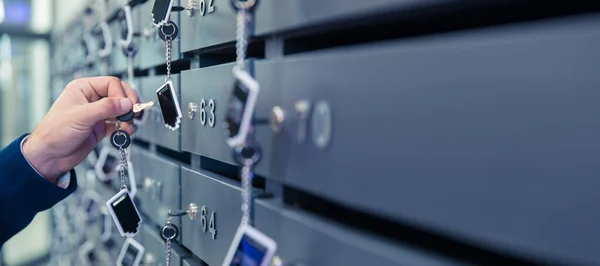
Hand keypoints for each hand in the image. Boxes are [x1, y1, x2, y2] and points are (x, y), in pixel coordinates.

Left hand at [22, 77, 138, 181]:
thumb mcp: (81, 116)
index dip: (121, 94)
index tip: (126, 107)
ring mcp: (98, 113)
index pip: (111, 83)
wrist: (50, 156)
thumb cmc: (54, 133)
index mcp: (83, 88)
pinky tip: (124, 133)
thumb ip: (106, 108)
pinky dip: (124, 128)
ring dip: (128, 118)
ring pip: (121, 109)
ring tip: (128, 126)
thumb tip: (126, 103)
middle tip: (133, 115)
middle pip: (119, 94)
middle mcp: (92, 99)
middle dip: (128, 105)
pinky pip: (119, 123)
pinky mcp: (102, 126)